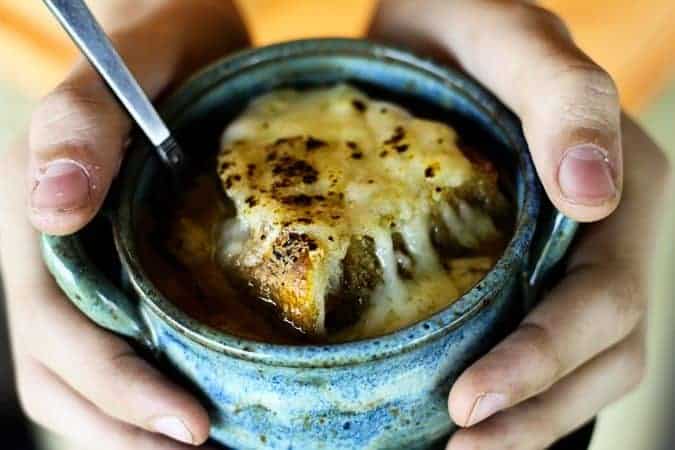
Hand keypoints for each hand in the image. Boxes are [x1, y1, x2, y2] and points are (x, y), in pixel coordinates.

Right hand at [0, 1, 247, 447]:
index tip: (190, 425)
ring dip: (124, 428)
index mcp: (34, 217)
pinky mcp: (110, 270)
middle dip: (124, 428)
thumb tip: (52, 210)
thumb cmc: (155, 43)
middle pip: (61, 372)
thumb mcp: (127, 65)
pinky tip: (186, 406)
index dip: (118, 388)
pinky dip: (136, 394)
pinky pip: (105, 346)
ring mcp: (75, 267)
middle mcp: (46, 254)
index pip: (61, 331)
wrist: (171, 37)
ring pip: (73, 375)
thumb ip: (80, 123)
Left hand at [370, 1, 671, 447]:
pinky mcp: (532, 270)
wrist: (427, 35)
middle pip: (599, 349)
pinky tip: (473, 420)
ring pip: (584, 367)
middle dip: (533, 409)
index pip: (602, 298)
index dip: (543, 359)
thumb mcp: (505, 37)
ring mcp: (575, 258)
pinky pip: (548, 349)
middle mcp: (611, 234)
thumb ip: (561, 93)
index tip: (469, 401)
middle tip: (459, 447)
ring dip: (530, 421)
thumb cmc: (460, 26)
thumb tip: (596, 192)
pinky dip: (522, 396)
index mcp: (623, 187)